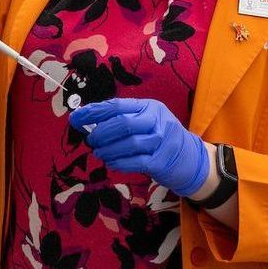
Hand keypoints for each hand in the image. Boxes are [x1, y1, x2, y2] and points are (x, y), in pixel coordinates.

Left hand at [69, 98, 208, 196]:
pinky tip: (110, 162)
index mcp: (150, 107)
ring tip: (98, 153)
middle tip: (90, 140)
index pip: (117, 106)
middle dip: (101, 133)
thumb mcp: (148, 121)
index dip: (94, 112)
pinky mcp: (162, 161)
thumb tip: (89, 122)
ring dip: (107, 149)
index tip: (76, 119)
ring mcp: (162, 142)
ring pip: (129, 143)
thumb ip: (124, 119)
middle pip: (123, 123)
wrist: (191, 159)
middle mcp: (158, 121)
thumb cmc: (162, 138)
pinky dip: (119, 162)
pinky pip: (136, 161)